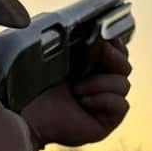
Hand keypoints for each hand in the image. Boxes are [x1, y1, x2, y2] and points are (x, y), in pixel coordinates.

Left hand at [21, 34, 132, 150]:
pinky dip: (105, 99)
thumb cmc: (33, 85)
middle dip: (114, 57)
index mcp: (90, 66)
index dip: (116, 43)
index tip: (106, 35)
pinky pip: (121, 105)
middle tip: (100, 51)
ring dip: (100, 82)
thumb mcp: (52, 55)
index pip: (117, 52)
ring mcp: (105, 104)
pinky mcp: (106, 122)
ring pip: (124, 85)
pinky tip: (84, 101)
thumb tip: (95, 28)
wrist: (26, 114)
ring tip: (76, 88)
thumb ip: (73, 40)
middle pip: (125, 66)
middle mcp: (100, 84)